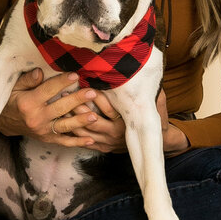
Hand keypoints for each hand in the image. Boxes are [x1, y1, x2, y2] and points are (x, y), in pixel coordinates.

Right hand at [0, 69, 99, 145]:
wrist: (4, 123)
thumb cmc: (12, 100)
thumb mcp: (15, 87)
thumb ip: (28, 80)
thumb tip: (40, 72)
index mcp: (28, 103)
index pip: (48, 90)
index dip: (62, 82)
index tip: (75, 75)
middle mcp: (36, 118)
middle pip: (60, 108)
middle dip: (77, 100)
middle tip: (92, 93)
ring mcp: (42, 130)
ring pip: (64, 126)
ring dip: (81, 121)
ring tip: (95, 116)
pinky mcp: (47, 139)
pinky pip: (64, 142)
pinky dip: (77, 142)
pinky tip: (91, 140)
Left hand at [67, 88, 190, 155]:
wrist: (159, 142)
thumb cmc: (157, 118)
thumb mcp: (159, 102)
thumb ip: (153, 89)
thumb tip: (147, 71)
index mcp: (127, 122)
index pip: (108, 108)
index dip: (95, 96)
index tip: (85, 84)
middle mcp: (116, 133)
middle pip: (91, 120)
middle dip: (77, 107)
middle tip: (66, 93)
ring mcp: (108, 142)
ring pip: (85, 133)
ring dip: (72, 120)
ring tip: (61, 106)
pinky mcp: (104, 148)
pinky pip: (84, 142)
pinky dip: (73, 134)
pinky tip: (64, 123)